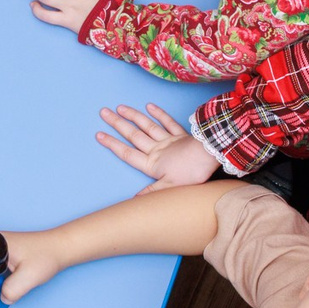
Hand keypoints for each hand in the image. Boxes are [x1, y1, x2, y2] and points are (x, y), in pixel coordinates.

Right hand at [96, 103, 219, 190]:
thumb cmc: (191, 172)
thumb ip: (151, 192)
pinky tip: (149, 106)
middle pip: (133, 135)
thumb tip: (134, 200)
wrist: (210, 155)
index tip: (99, 134)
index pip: (128, 153)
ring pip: (147, 126)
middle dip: (117, 124)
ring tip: (120, 107)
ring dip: (133, 116)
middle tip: (103, 112)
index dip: (112, 144)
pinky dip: (159, 114)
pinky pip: (168, 122)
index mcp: (152, 163)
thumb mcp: (170, 187)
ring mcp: (169, 140)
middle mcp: (157, 149)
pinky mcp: (181, 135)